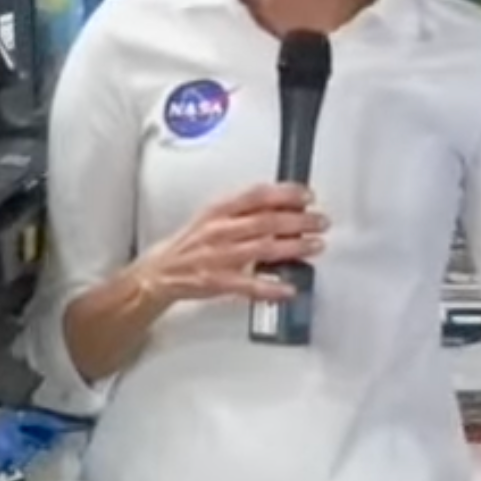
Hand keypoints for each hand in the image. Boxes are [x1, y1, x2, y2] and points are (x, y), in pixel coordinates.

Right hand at [129, 184, 325, 303]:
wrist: (161, 271)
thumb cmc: (192, 243)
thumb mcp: (214, 215)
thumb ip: (245, 208)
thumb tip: (283, 202)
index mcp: (219, 210)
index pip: (256, 195)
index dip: (285, 193)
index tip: (307, 195)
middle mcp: (220, 231)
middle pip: (266, 221)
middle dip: (299, 220)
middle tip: (320, 222)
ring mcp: (220, 257)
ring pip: (264, 248)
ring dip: (294, 247)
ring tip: (315, 245)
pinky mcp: (219, 282)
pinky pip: (250, 285)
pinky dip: (271, 286)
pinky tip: (289, 287)